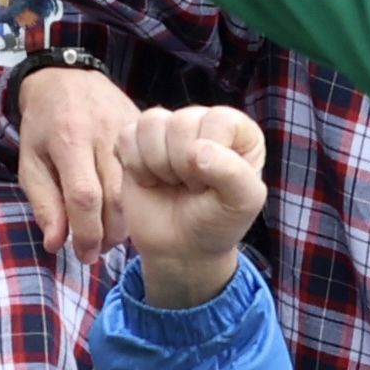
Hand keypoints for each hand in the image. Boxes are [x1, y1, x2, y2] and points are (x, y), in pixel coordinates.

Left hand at [13, 59, 141, 254]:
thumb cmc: (44, 125)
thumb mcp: (30, 162)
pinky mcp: (143, 129)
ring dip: (125, 222)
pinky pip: (148, 171)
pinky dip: (139, 198)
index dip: (86, 233)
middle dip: (108, 234)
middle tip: (96, 251)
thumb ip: (43, 203)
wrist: (67, 77)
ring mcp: (128, 130)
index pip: (84, 197)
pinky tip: (126, 210)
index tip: (83, 255)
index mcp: (70, 141)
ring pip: (137, 189)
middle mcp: (103, 135)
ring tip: (109, 236)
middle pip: (116, 197)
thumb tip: (55, 244)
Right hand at [116, 102, 268, 306]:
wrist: (182, 248)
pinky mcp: (136, 141)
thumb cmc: (217, 222)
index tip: (213, 184)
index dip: (211, 157)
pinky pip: (126, 135)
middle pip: (180, 122)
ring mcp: (166, 129)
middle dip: (182, 166)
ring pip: (150, 124)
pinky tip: (150, 180)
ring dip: (157, 164)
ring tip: (171, 182)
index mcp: (237, 129)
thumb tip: (196, 151)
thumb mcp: (243, 202)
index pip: (219, 121)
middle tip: (191, 187)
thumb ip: (233, 173)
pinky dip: (135, 165)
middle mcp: (201, 121)